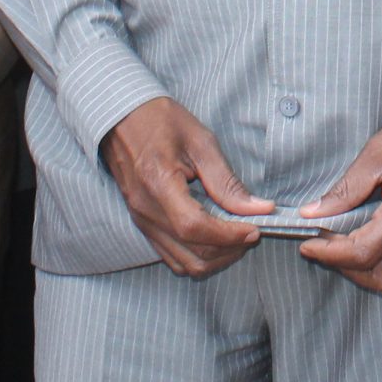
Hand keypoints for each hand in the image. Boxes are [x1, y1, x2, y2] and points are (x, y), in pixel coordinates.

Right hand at [99, 95, 271, 277]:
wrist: (122, 118)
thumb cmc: (162, 121)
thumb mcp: (201, 142)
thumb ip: (227, 181)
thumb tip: (260, 208)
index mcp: (158, 183)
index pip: (195, 227)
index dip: (229, 235)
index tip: (255, 228)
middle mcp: (146, 210)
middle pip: (193, 252)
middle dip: (229, 249)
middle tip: (253, 230)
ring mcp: (141, 221)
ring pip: (184, 263)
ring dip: (216, 258)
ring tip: (237, 236)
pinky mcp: (142, 224)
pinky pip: (172, 256)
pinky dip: (198, 257)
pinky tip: (216, 239)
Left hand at [297, 100, 381, 292]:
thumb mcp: (376, 154)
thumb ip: (345, 190)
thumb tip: (313, 212)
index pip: (361, 253)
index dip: (328, 253)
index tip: (307, 244)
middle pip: (380, 276)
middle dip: (347, 268)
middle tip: (326, 245)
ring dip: (371, 272)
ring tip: (351, 248)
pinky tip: (381, 246)